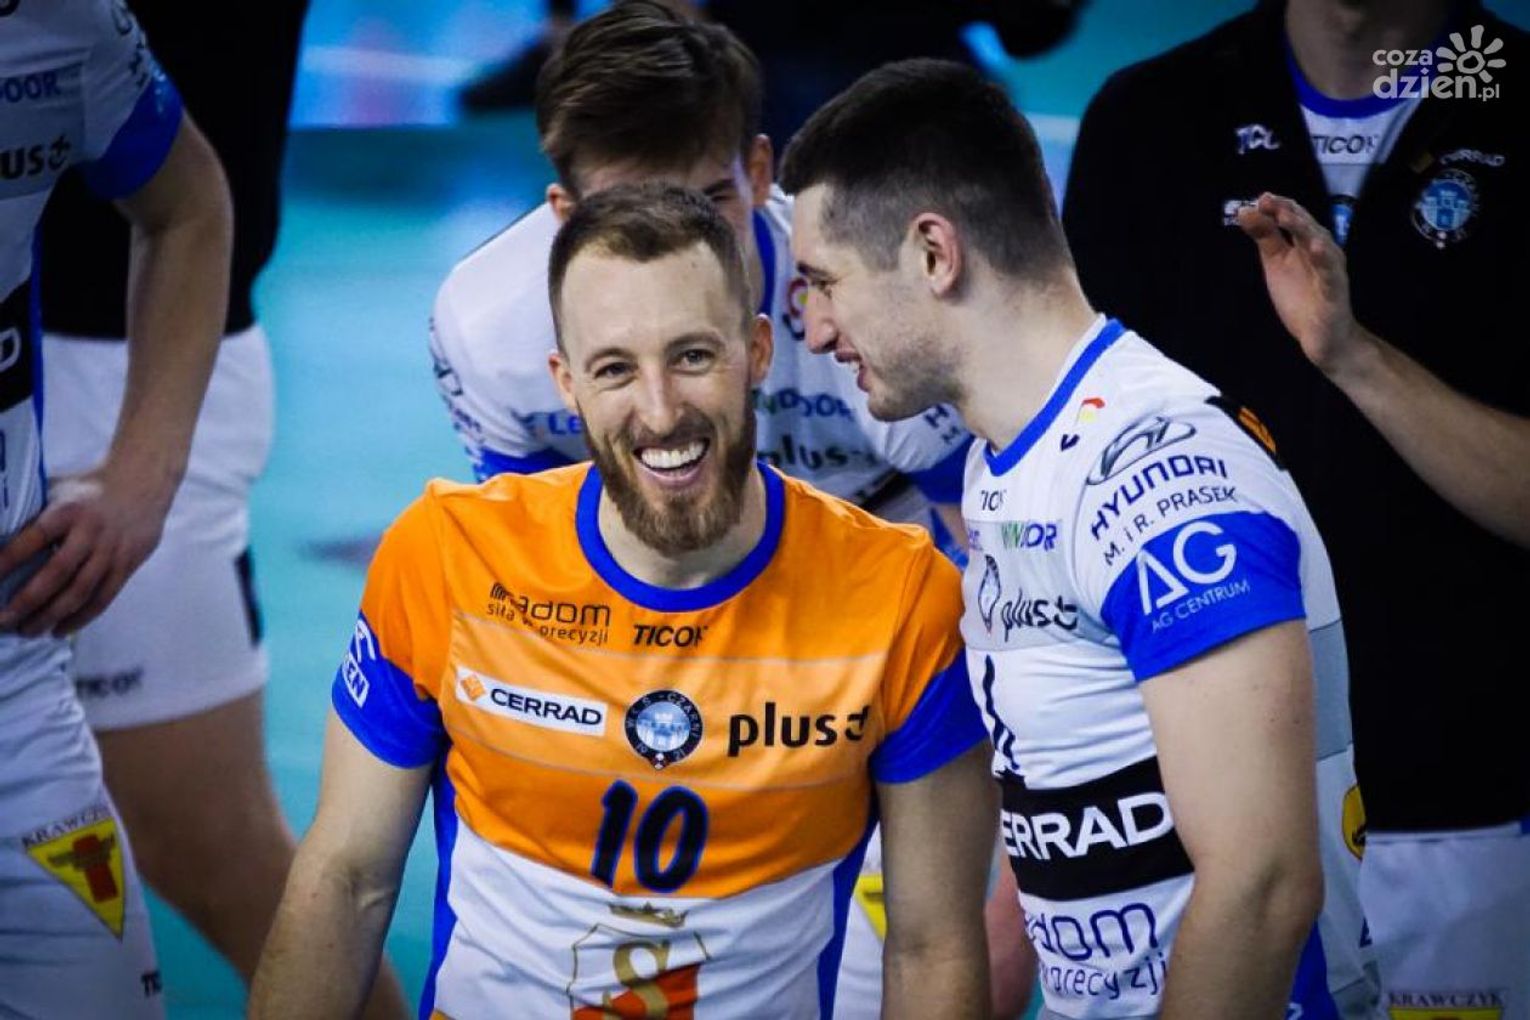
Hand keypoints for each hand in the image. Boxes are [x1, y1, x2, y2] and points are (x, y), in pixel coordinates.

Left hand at [0, 462, 175, 636]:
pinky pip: (103, 597)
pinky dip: (81, 617)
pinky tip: (58, 630)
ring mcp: (112, 551)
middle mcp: (91, 532)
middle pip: (58, 573)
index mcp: (68, 511)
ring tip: (27, 631)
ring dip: (51, 615)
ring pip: (81, 591)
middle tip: (3, 620)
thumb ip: (30, 512)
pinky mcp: (127, 565)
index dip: (8, 561)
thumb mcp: (57, 489)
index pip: (33, 539)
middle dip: (28, 600)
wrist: (142, 484)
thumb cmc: (88, 489)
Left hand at [1236, 192, 1370, 378]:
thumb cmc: (1301, 295)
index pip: (1294, 218)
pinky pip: (1331, 274)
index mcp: (1305, 243)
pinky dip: (1325, 259)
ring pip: (1319, 244)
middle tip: (1269, 201)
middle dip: (1288, 212)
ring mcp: (1330, 270)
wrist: (1321, 335)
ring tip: (1287, 217)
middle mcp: (1322, 251)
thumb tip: (1245, 210)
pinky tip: (1316, 247)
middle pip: (1306, 226)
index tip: (1260, 197)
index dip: (1278, 206)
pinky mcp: (1335, 291)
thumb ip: (1264, 237)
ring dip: (1304, 228)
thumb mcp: (1276, 263)